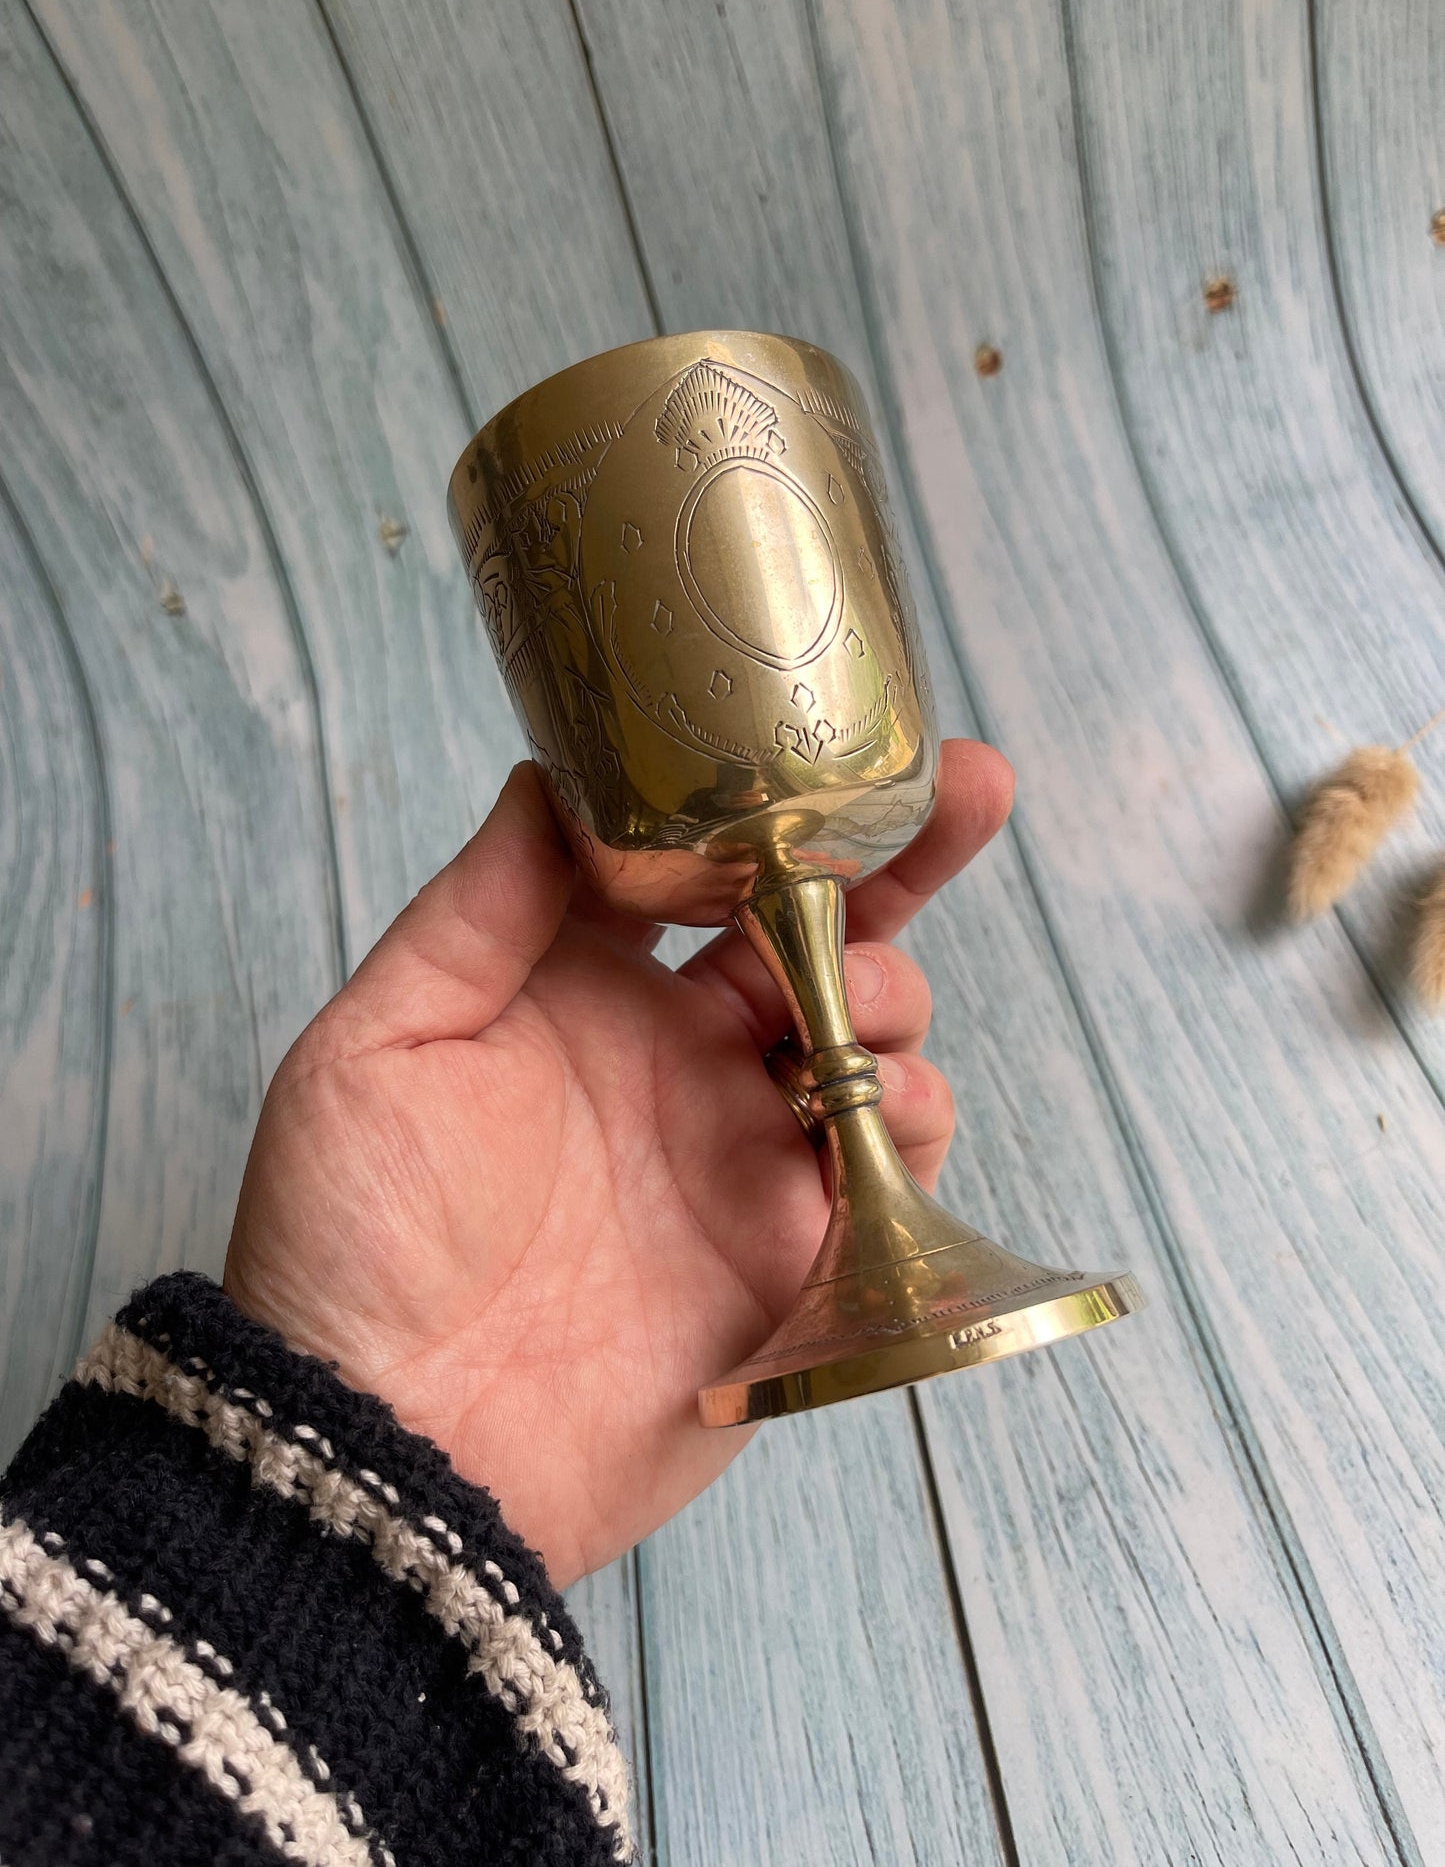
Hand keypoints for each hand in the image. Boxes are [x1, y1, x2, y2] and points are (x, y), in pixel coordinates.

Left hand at [225, 740, 1013, 1586]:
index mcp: (588, 992)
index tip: (832, 733)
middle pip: (817, 939)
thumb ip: (479, 910)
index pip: (702, 870)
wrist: (388, 1441)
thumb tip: (549, 773)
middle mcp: (680, 1060)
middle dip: (901, 862)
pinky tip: (882, 1101)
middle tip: (966, 789)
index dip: (772, 802)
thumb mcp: (381, 1044)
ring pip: (870, 1042)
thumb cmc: (351, 1235)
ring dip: (891, 999)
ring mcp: (743, 1156)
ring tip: (858, 1010)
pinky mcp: (793, 1258)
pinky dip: (914, 1122)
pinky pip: (894, 1170)